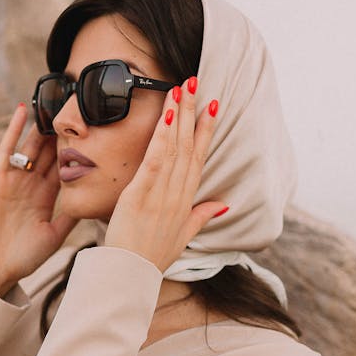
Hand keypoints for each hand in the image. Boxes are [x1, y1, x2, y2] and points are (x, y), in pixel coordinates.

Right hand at [0, 104, 77, 286]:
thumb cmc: (24, 257)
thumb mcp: (55, 234)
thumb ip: (71, 216)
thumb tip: (94, 200)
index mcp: (45, 198)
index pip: (64, 167)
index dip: (76, 149)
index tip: (93, 130)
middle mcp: (30, 185)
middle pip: (49, 152)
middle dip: (62, 132)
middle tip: (78, 106)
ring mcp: (14, 179)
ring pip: (32, 146)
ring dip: (43, 126)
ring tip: (56, 102)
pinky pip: (7, 149)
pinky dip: (14, 129)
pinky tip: (24, 110)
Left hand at [104, 77, 226, 272]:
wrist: (132, 275)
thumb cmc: (153, 258)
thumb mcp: (183, 236)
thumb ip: (202, 216)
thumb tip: (223, 205)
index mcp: (187, 201)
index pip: (199, 158)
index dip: (207, 130)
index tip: (214, 105)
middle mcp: (178, 193)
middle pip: (190, 145)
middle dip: (194, 111)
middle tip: (196, 81)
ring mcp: (162, 193)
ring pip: (175, 146)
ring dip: (179, 114)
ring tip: (182, 87)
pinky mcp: (142, 194)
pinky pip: (156, 159)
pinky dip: (162, 136)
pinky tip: (167, 114)